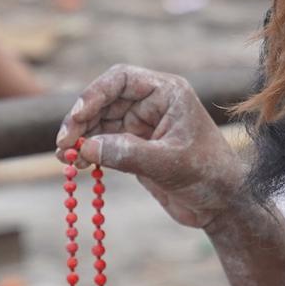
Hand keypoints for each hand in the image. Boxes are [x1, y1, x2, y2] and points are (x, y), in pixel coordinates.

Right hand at [55, 65, 248, 229]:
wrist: (221, 205)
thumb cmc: (206, 175)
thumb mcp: (167, 163)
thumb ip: (127, 153)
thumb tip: (86, 147)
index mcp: (166, 93)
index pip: (121, 79)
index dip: (95, 94)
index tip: (77, 116)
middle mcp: (152, 103)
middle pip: (104, 100)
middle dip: (81, 119)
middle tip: (63, 143)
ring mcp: (141, 125)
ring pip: (99, 122)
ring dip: (80, 137)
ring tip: (65, 157)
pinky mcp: (134, 146)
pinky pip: (103, 142)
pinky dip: (88, 151)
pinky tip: (78, 164)